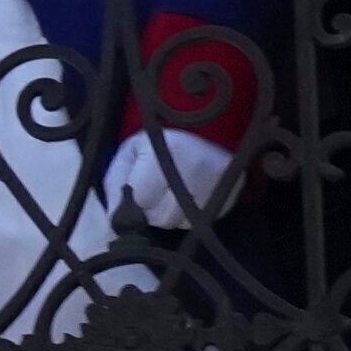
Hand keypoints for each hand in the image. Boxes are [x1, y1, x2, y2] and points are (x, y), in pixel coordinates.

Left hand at [105, 118, 245, 236]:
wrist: (196, 128)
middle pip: (164, 217)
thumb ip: (115, 188)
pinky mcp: (235, 188)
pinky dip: (193, 214)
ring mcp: (221, 177)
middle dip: (153, 212)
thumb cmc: (153, 147)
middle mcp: (198, 164)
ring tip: (173, 193)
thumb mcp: (126, 158)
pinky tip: (191, 194)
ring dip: (174, 215)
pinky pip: (204, 220)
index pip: (142, 201)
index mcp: (167, 151)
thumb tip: (116, 222)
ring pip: (184, 222)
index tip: (138, 192)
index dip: (135, 203)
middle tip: (156, 194)